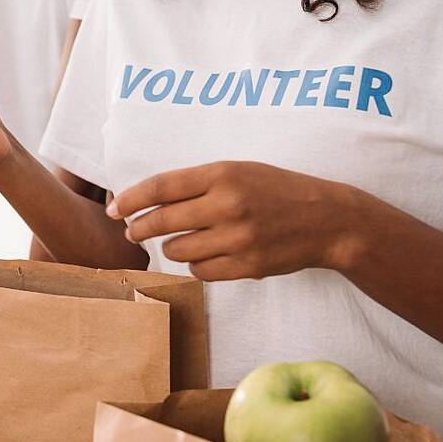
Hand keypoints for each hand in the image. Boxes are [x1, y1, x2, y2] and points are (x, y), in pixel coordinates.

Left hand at [107, 161, 366, 280]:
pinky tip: (207, 254)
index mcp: (223, 174)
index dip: (130, 200)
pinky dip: (196, 264)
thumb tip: (147, 199)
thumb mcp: (238, 170)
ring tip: (180, 240)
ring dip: (170, 247)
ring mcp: (238, 238)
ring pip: (177, 250)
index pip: (160, 188)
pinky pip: (200, 271)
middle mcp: (228, 205)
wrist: (327, 220)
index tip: (115, 209)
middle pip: (161, 221)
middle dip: (139, 228)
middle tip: (133, 230)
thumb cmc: (276, 190)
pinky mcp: (247, 266)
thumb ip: (196, 183)